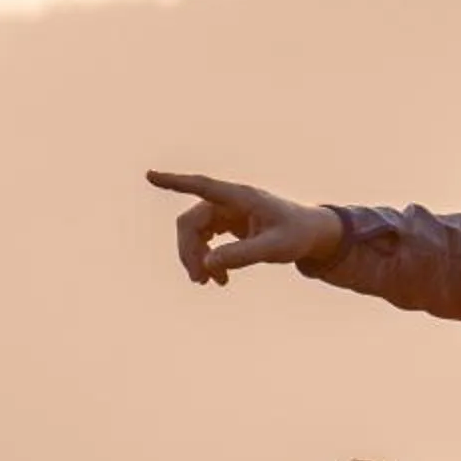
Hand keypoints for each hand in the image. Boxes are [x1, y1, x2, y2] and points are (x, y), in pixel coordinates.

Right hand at [146, 170, 341, 284]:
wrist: (311, 234)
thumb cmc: (296, 235)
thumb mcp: (274, 249)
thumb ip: (242, 255)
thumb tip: (207, 264)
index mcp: (241, 197)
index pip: (202, 186)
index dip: (175, 182)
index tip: (150, 176)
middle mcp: (229, 201)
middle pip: (190, 222)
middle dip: (189, 252)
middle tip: (200, 281)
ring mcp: (225, 211)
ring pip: (193, 233)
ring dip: (195, 258)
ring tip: (209, 284)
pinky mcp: (226, 223)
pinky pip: (204, 240)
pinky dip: (206, 260)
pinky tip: (219, 279)